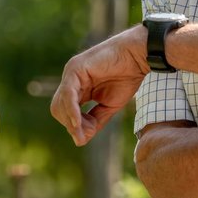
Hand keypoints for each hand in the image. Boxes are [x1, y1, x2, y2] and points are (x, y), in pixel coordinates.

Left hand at [50, 26, 148, 145]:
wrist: (139, 56)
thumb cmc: (128, 76)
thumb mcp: (110, 105)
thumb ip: (95, 120)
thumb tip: (79, 141)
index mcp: (79, 87)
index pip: (66, 113)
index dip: (76, 127)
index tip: (92, 133)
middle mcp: (71, 80)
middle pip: (59, 110)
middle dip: (71, 125)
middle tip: (88, 133)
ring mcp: (71, 73)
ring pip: (60, 104)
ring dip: (71, 122)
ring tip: (87, 129)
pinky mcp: (75, 69)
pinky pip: (68, 95)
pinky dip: (72, 111)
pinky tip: (78, 122)